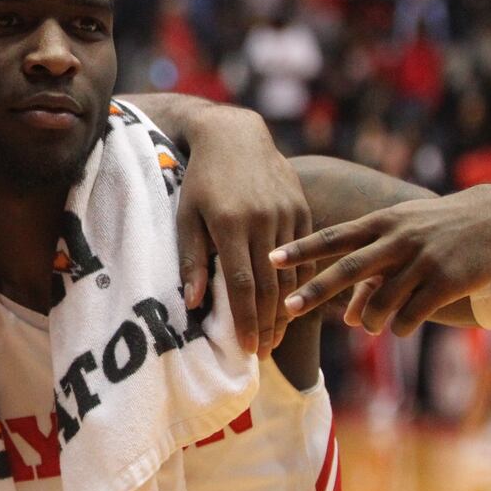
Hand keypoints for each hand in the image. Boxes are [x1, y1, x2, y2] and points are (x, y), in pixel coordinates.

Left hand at [176, 107, 311, 357]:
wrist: (234, 137)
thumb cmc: (201, 180)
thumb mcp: (186, 215)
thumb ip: (191, 259)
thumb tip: (193, 304)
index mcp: (230, 224)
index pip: (241, 285)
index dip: (246, 321)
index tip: (249, 350)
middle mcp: (262, 220)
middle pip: (270, 285)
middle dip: (268, 324)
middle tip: (265, 353)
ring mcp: (286, 213)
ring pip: (291, 273)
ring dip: (286, 308)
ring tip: (276, 334)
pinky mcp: (301, 208)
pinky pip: (305, 254)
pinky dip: (299, 281)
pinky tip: (292, 301)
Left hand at [273, 184, 490, 335]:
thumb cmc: (433, 231)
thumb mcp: (399, 237)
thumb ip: (370, 273)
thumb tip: (346, 318)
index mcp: (379, 223)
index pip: (332, 236)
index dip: (300, 248)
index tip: (269, 258)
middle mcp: (396, 239)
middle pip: (348, 267)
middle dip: (314, 289)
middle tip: (287, 308)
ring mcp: (421, 260)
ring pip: (381, 302)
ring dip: (368, 321)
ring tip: (368, 325)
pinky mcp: (446, 281)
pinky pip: (411, 315)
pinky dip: (400, 326)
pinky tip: (402, 326)